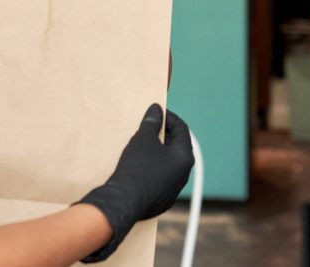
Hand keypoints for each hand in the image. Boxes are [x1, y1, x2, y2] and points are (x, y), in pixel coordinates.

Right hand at [77, 105, 193, 262]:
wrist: (125, 201)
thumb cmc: (137, 167)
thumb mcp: (143, 139)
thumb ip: (152, 122)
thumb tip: (157, 109)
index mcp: (184, 157)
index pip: (182, 129)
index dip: (169, 116)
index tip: (156, 111)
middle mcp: (184, 173)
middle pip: (177, 145)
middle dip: (163, 133)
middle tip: (148, 125)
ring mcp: (174, 188)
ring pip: (169, 162)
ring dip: (158, 150)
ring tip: (142, 143)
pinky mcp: (163, 198)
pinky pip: (162, 176)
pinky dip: (154, 165)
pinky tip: (140, 163)